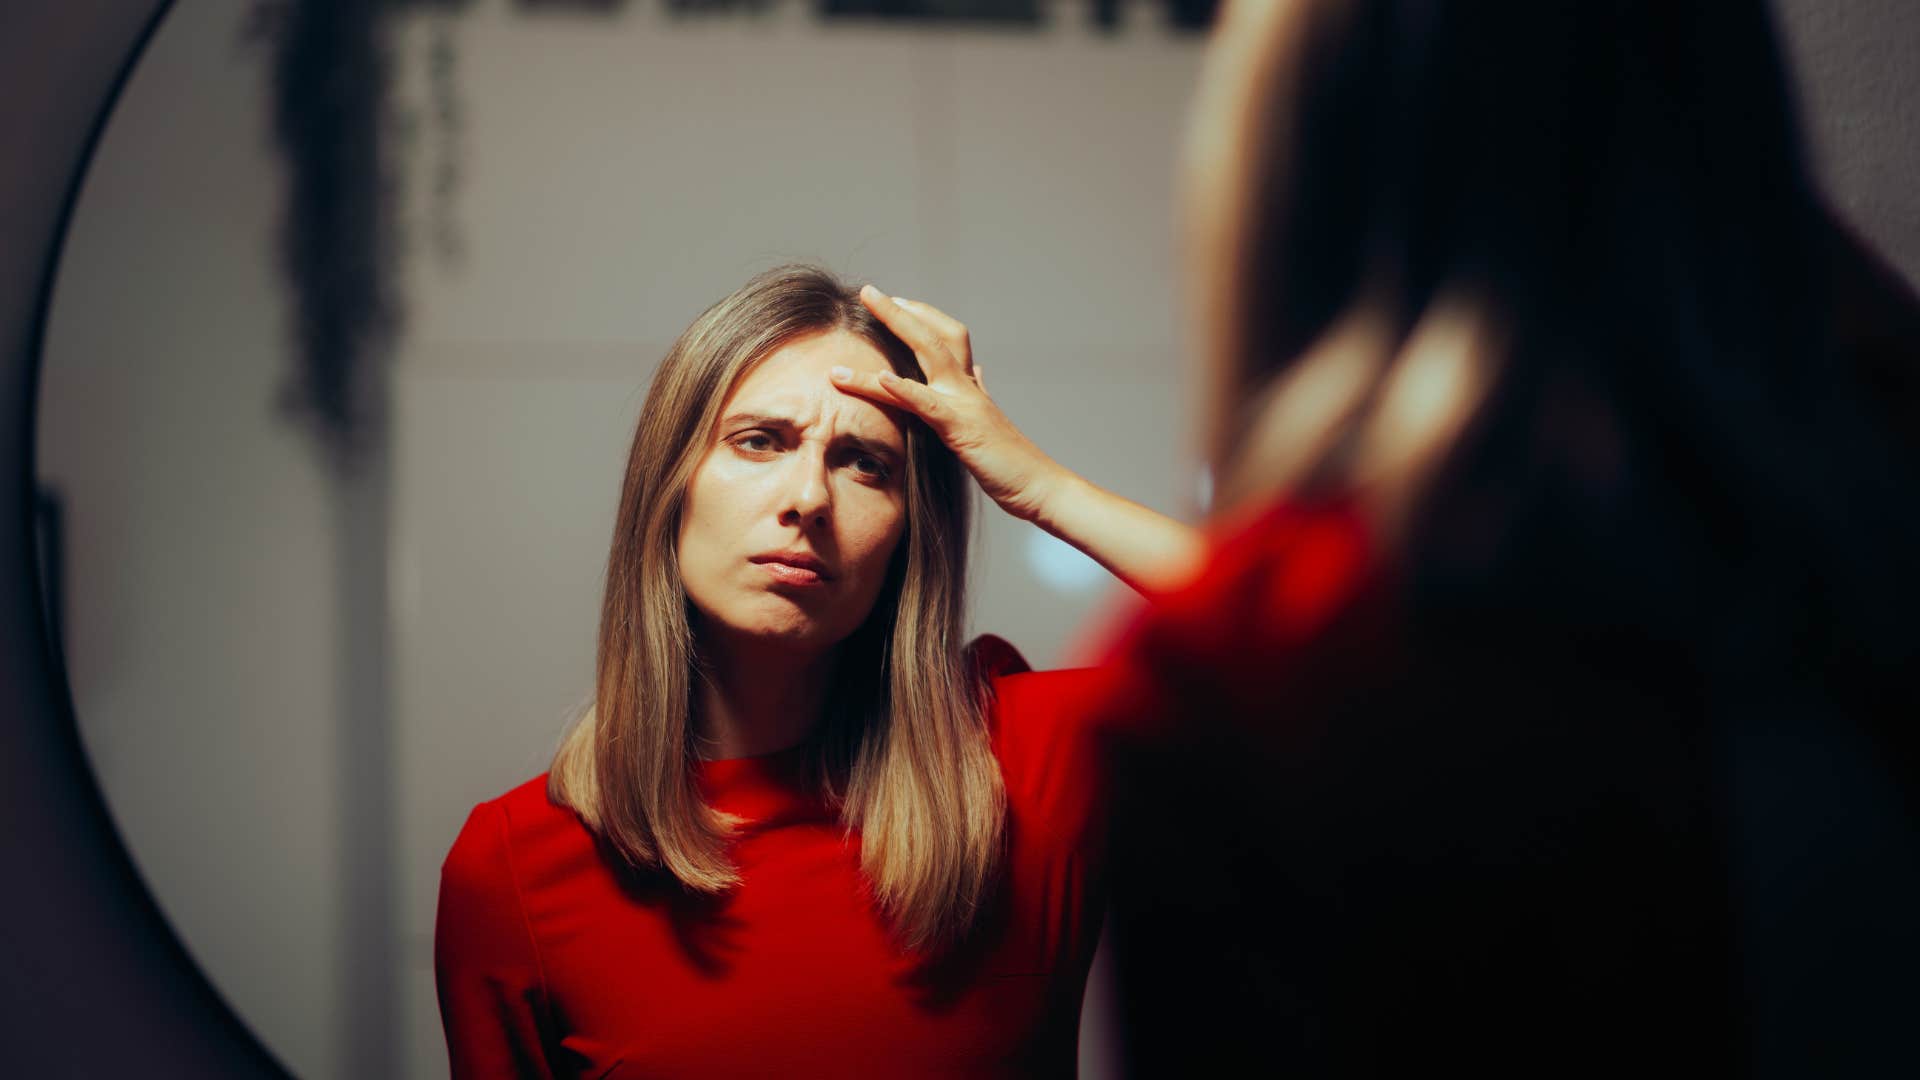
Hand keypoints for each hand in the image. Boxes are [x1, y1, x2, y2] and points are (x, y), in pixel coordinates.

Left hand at [833, 285, 1062, 522]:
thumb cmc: (1012, 462)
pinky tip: (882, 377)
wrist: (1039, 486)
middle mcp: (966, 388)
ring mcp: (964, 404)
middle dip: (899, 310)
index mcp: (969, 387)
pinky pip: (927, 405)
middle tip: (869, 291)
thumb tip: (978, 372)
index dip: (921, 317)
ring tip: (865, 311)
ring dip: (895, 329)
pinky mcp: (960, 429)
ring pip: (926, 355)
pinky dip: (903, 389)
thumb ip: (980, 393)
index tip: (895, 302)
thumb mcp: (989, 421)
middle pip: (933, 334)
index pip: (946, 338)